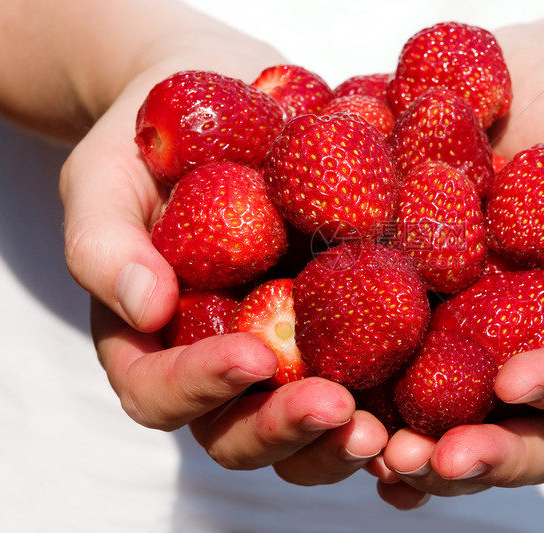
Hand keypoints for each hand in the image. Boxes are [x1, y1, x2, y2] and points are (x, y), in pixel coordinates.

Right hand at [61, 50, 387, 484]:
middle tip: (338, 411)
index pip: (160, 393)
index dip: (201, 387)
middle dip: (289, 430)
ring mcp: (288, 351)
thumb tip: (146, 308)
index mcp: (154, 344)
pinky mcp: (344, 326)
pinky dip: (398, 400)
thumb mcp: (105, 180)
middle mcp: (221, 364)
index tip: (252, 356)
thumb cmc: (151, 147)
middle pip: (242, 433)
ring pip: (310, 424)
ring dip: (345, 438)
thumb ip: (105, 244)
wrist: (222, 106)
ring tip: (388, 428)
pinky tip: (439, 390)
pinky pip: (369, 375)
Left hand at [370, 267, 543, 508]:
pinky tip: (348, 441)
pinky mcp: (410, 333)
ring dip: (425, 459)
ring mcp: (468, 348)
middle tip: (443, 457)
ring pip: (459, 430)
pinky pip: (396, 394)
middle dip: (491, 456)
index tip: (513, 380)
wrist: (504, 109)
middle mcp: (533, 348)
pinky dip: (374, 430)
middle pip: (531, 432)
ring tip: (384, 455)